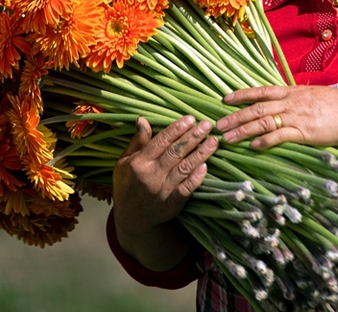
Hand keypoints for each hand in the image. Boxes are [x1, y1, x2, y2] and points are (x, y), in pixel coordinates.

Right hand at [112, 115, 217, 239]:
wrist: (131, 218)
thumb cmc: (128, 185)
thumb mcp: (124, 162)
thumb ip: (137, 142)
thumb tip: (143, 119)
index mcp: (139, 163)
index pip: (161, 142)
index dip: (176, 129)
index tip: (190, 119)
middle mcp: (151, 176)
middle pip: (175, 153)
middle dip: (193, 137)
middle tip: (207, 125)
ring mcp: (162, 191)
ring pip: (184, 168)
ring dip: (200, 154)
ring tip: (213, 141)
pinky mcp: (172, 204)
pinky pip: (186, 189)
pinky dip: (196, 178)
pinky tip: (206, 166)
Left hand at [217, 85, 337, 153]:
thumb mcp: (314, 96)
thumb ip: (297, 99)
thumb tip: (284, 102)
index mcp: (292, 91)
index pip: (261, 91)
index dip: (242, 95)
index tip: (225, 99)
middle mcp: (290, 102)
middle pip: (256, 108)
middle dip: (235, 116)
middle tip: (217, 124)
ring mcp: (296, 116)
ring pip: (263, 122)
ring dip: (243, 130)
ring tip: (227, 138)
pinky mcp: (303, 132)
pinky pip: (279, 136)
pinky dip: (264, 140)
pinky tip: (252, 146)